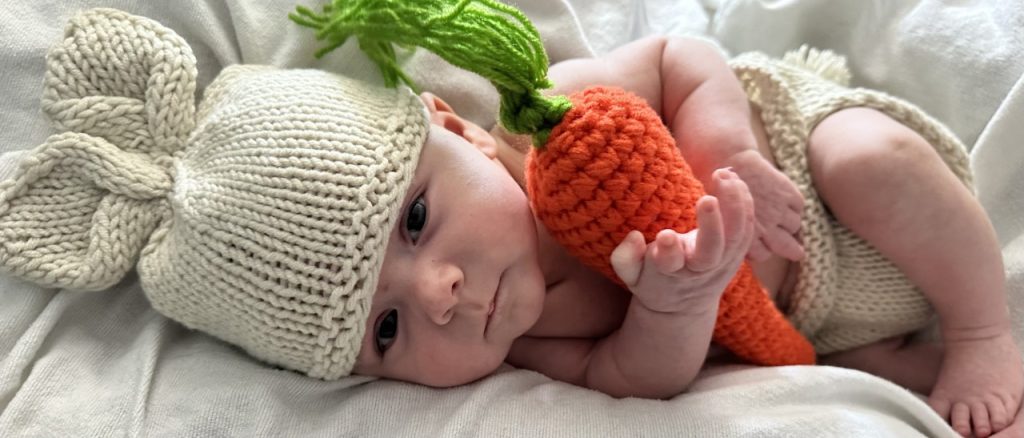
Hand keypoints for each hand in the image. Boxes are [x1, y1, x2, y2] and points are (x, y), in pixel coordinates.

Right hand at [610, 168, 755, 313]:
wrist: (684, 306)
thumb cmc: (653, 281)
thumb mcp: (631, 276)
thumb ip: (625, 258)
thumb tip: (635, 237)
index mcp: (669, 272)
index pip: (669, 264)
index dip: (668, 251)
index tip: (665, 235)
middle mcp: (699, 268)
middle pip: (711, 252)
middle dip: (712, 226)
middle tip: (708, 199)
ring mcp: (722, 261)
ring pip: (736, 237)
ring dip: (734, 204)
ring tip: (725, 175)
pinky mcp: (737, 253)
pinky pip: (746, 228)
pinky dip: (745, 203)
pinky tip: (736, 180)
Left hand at [723, 150, 804, 260]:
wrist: (729, 161)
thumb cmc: (721, 190)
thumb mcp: (725, 218)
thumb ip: (739, 233)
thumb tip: (753, 248)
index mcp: (746, 235)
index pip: (764, 255)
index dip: (764, 250)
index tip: (765, 246)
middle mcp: (766, 226)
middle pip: (788, 248)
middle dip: (793, 251)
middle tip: (796, 252)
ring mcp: (779, 210)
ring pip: (795, 226)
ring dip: (791, 224)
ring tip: (785, 220)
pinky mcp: (789, 193)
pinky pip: (800, 207)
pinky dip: (795, 206)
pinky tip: (786, 203)